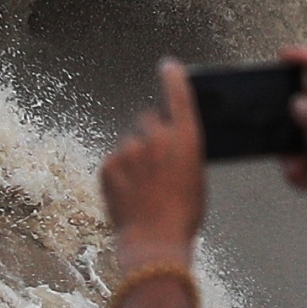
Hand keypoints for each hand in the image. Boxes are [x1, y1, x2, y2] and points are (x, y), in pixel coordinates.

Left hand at [99, 60, 209, 265]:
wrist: (154, 241)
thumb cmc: (182, 216)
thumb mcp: (196, 179)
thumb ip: (184, 153)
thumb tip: (173, 146)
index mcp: (185, 138)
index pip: (178, 95)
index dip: (173, 78)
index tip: (168, 66)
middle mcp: (157, 137)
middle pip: (149, 121)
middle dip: (150, 135)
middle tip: (154, 164)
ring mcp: (130, 149)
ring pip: (130, 144)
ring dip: (134, 158)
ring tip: (143, 188)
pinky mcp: (109, 164)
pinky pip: (115, 161)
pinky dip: (120, 173)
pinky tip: (130, 194)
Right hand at [279, 46, 306, 272]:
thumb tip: (298, 101)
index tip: (284, 55)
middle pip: (306, 104)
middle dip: (291, 118)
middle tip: (278, 125)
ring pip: (296, 133)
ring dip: (291, 152)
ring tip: (299, 168)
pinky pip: (296, 156)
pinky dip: (295, 169)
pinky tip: (304, 181)